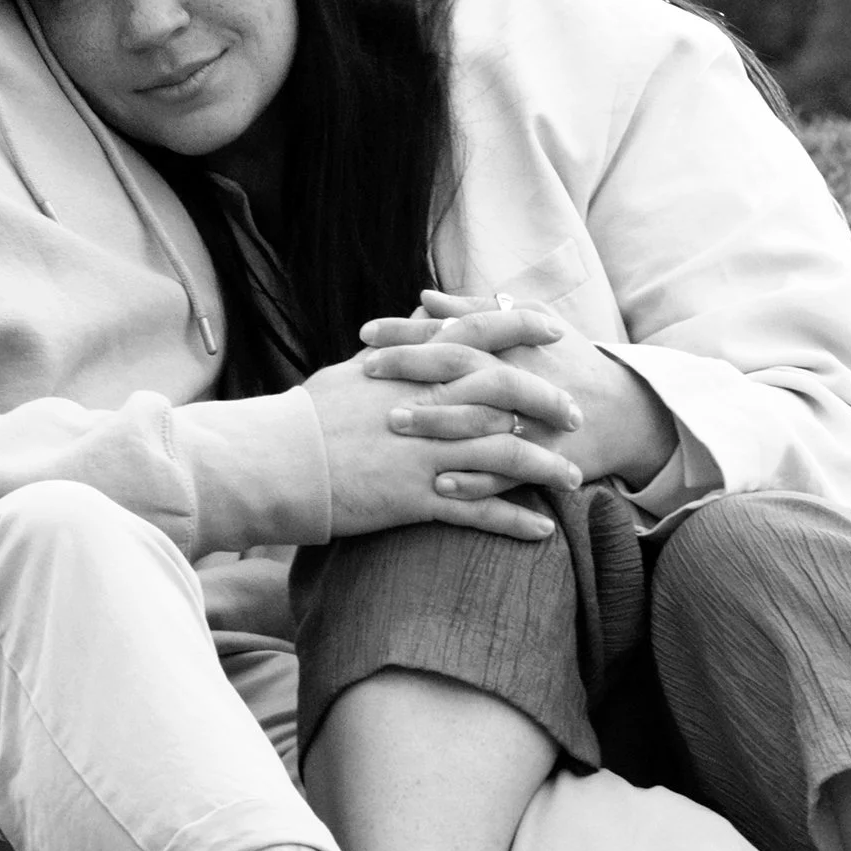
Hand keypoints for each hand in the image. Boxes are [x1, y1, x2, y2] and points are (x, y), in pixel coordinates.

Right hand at [301, 349, 580, 542]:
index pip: (478, 333)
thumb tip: (418, 321)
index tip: (553, 327)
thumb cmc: (307, 417)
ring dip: (547, 466)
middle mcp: (426, 404)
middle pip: (507, 392)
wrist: (273, 462)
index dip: (520, 327)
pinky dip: (516, 520)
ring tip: (575, 478)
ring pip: (506, 454)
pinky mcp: (416, 496)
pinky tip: (544, 529)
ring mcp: (425, 451)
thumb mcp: (352, 371)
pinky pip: (480, 511)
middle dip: (549, 401)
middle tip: (577, 414)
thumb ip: (394, 350)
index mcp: (411, 367)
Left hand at [360, 289, 679, 495]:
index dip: (407, 331)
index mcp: (514, 341)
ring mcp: (535, 418)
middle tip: (367, 371)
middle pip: (462, 365)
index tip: (365, 334)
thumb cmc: (568, 361)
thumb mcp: (532, 325)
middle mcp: (522, 374)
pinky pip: (508, 472)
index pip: (453, 329)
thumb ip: (476, 312)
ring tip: (394, 423)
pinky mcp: (547, 459)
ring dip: (438, 421)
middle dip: (413, 367)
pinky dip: (475, 480)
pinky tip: (440, 484)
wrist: (627, 412)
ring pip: (482, 418)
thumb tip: (424, 298)